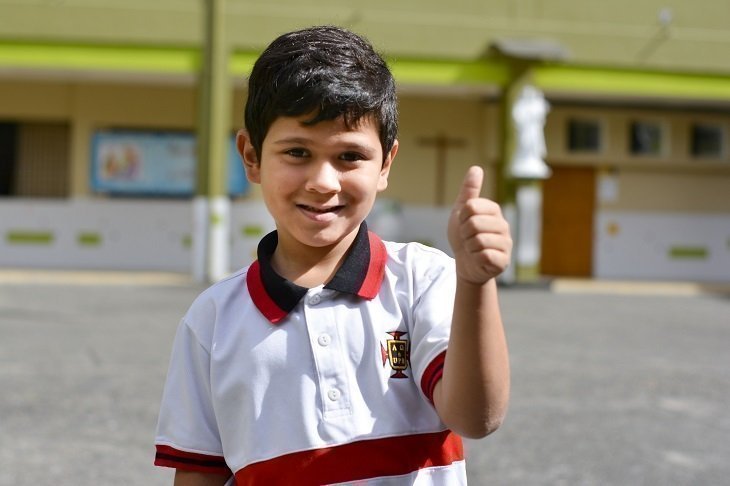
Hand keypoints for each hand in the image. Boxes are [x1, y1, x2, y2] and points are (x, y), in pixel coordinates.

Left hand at [447, 166, 511, 283]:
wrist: (466, 264)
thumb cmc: (464, 237)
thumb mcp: (461, 212)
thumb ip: (469, 191)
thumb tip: (476, 168)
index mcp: (494, 211)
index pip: (471, 206)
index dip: (461, 217)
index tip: (464, 223)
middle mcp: (503, 226)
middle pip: (474, 223)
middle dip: (464, 233)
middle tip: (468, 238)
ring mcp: (506, 244)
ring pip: (478, 240)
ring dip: (469, 247)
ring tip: (473, 248)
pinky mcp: (503, 261)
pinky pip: (484, 256)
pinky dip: (476, 258)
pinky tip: (479, 259)